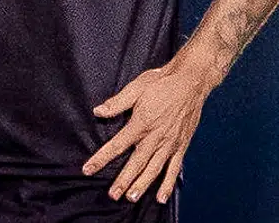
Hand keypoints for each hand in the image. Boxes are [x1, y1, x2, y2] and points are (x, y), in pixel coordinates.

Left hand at [81, 62, 212, 204]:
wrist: (190, 81)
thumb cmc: (161, 82)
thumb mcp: (135, 88)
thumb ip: (117, 103)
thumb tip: (98, 111)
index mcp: (141, 123)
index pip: (117, 145)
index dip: (101, 158)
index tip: (89, 169)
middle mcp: (155, 137)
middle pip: (136, 163)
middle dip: (123, 180)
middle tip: (113, 195)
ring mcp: (169, 143)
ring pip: (154, 169)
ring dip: (142, 185)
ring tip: (131, 198)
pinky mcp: (181, 145)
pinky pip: (174, 168)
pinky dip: (168, 184)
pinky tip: (161, 197)